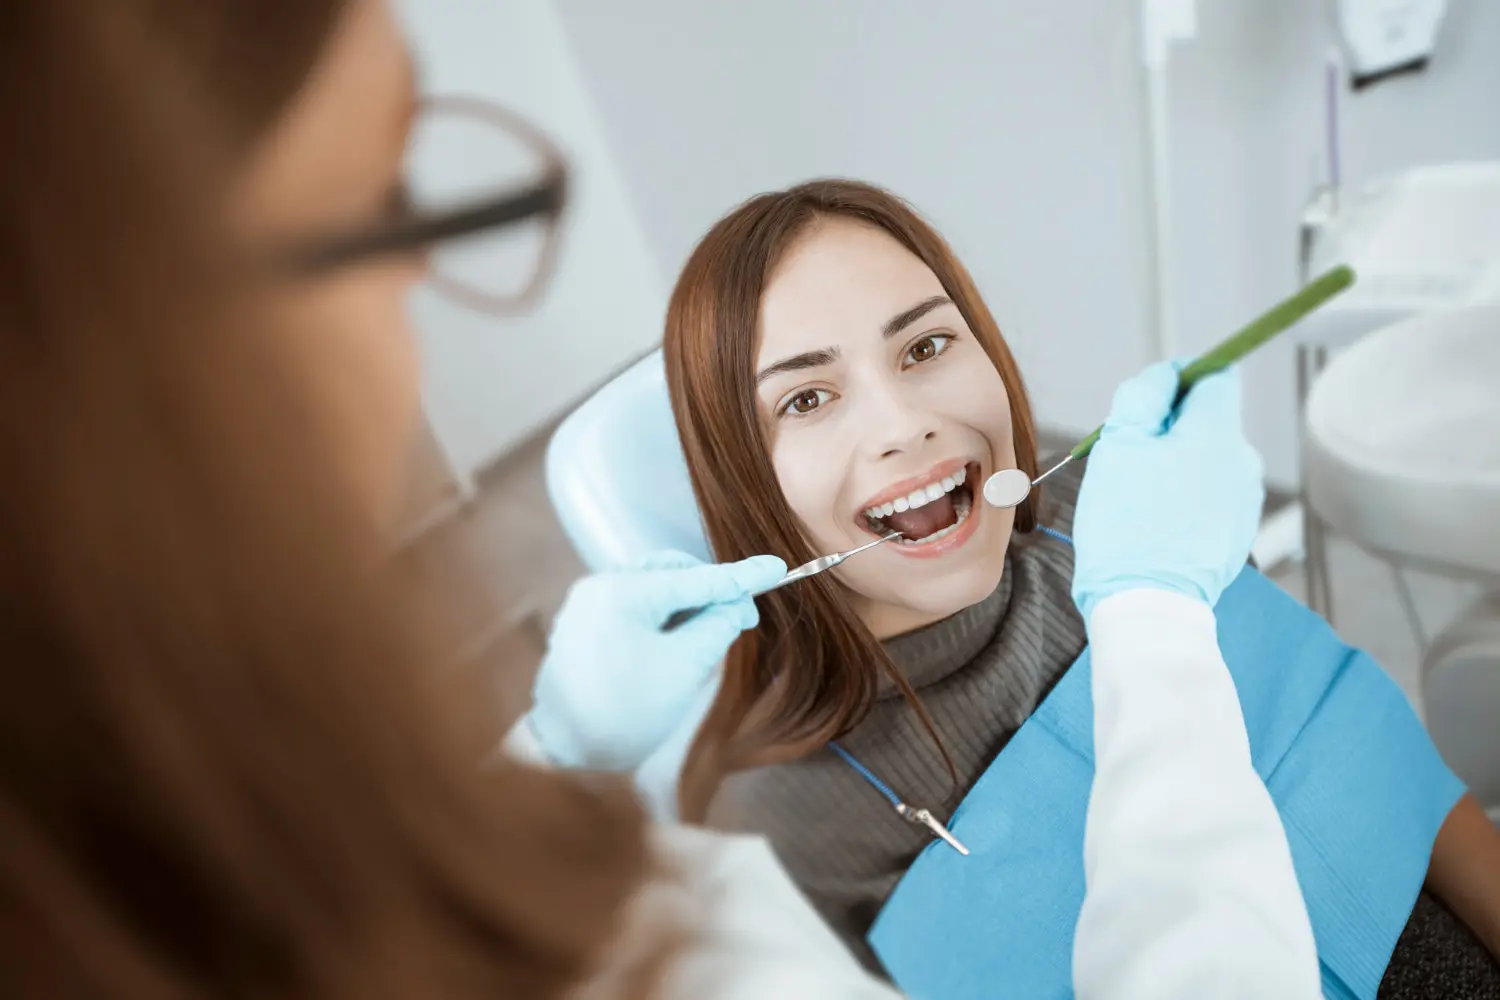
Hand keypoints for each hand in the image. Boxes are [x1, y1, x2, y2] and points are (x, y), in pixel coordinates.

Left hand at [526, 549, 786, 770]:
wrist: (567, 757)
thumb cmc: (625, 713)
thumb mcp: (684, 668)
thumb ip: (717, 627)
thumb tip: (737, 606)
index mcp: (620, 591)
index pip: (694, 578)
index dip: (740, 577)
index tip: (775, 568)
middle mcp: (599, 588)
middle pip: (671, 574)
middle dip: (710, 592)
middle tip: (744, 615)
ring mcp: (588, 608)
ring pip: (654, 590)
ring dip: (689, 606)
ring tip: (717, 630)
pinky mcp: (586, 629)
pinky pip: (636, 608)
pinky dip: (665, 618)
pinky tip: (686, 638)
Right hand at [1071, 361, 1264, 623]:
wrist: (1147, 604)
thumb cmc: (1126, 525)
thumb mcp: (1118, 445)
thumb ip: (1143, 396)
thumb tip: (1166, 374)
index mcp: (1217, 432)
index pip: (1216, 375)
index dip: (1181, 378)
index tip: (1149, 403)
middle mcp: (1243, 461)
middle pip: (1209, 420)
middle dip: (1171, 429)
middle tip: (1131, 459)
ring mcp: (1245, 500)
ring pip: (1208, 460)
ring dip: (1177, 465)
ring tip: (1140, 498)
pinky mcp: (1237, 533)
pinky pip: (1211, 497)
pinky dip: (1186, 499)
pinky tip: (1158, 524)